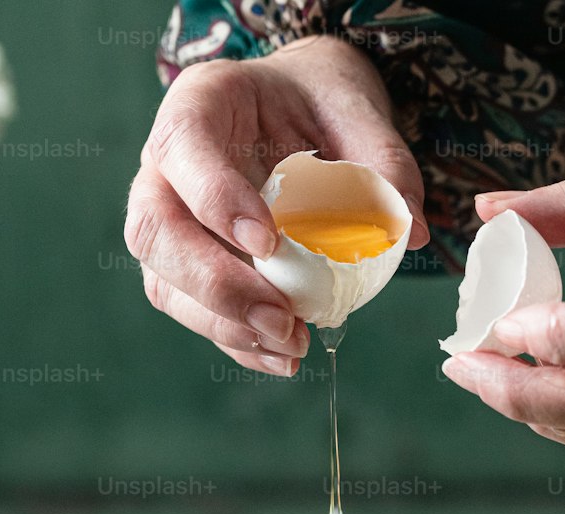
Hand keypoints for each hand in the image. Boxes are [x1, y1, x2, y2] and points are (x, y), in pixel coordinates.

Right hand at [125, 36, 428, 376]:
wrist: (296, 117)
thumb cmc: (317, 104)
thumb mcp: (354, 107)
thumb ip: (382, 158)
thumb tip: (409, 233)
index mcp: (197, 105)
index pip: (183, 150)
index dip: (217, 200)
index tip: (268, 242)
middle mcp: (164, 168)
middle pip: (156, 232)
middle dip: (217, 286)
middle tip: (281, 318)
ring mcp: (168, 223)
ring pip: (165, 284)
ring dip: (225, 325)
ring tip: (291, 343)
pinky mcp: (184, 272)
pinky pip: (194, 314)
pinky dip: (237, 343)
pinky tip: (281, 357)